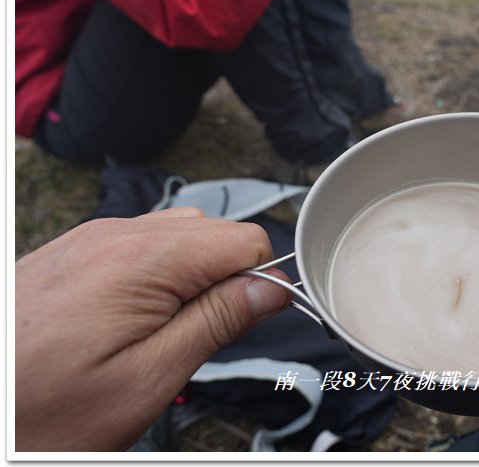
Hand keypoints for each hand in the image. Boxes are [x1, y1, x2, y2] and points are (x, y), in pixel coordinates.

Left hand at [15, 207, 290, 450]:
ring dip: (192, 274)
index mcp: (142, 260)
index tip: (247, 318)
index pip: (244, 239)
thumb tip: (272, 286)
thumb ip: (218, 320)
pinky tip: (136, 316)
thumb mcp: (149, 377)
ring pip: (181, 233)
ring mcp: (90, 238)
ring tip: (165, 329)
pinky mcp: (75, 251)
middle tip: (197, 334)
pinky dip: (158, 272)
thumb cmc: (44, 410)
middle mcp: (115, 235)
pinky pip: (142, 243)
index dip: (260, 279)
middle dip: (226, 277)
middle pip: (215, 231)